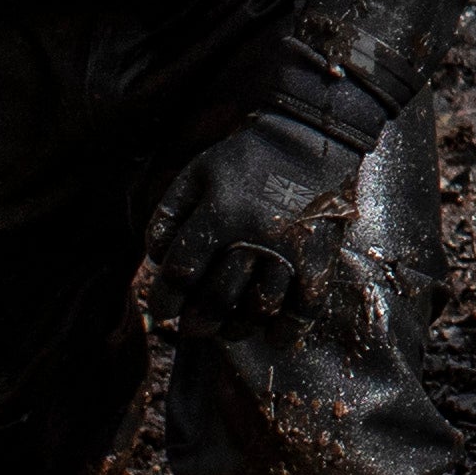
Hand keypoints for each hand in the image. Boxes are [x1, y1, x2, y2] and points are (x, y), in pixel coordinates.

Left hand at [145, 102, 377, 327]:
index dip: (166, 300)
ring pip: (259, 308)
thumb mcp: (195, 173)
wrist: (309, 136)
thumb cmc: (245, 157)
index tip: (163, 310)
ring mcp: (289, 249)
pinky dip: (291, 328)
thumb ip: (168, 214)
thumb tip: (156, 257)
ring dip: (238, 327)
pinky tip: (276, 338)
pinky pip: (307, 304)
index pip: (181, 274)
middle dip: (198, 321)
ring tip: (229, 330)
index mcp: (218, 215)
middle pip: (217, 299)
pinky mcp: (320, 255)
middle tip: (192, 329)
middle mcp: (252, 237)